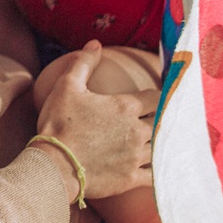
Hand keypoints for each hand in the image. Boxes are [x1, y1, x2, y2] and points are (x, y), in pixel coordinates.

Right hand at [32, 42, 156, 199]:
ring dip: (162, 144)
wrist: (54, 164)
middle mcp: (136, 131)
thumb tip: (95, 44)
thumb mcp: (67, 86)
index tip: (160, 97)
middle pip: (162, 123)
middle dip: (163, 120)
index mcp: (126, 107)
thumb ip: (84, 63)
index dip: (160, 96)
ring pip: (161, 148)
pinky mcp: (131, 178)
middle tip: (167, 120)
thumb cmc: (59, 123)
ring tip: (165, 143)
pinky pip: (155, 175)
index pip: (156, 98)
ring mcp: (135, 156)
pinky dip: (160, 171)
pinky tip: (162, 170)